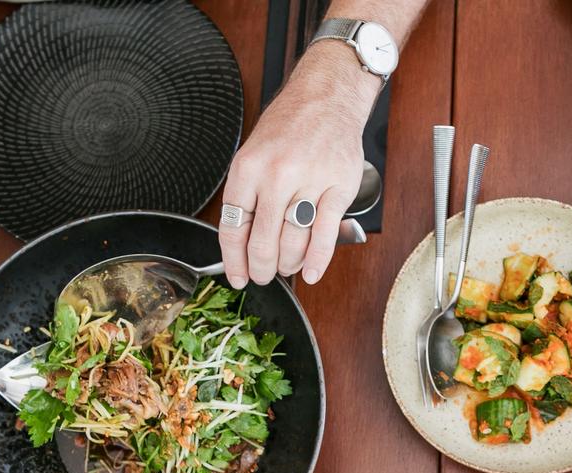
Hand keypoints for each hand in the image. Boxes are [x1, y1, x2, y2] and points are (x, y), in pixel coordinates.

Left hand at [218, 43, 375, 287]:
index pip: (233, 227)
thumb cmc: (289, 125)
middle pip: (262, 242)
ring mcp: (309, 181)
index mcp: (248, 167)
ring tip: (287, 268)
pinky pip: (325, 234)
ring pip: (293, 243)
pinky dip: (317, 260)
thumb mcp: (253, 152)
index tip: (237, 275)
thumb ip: (247, 194)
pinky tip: (311, 272)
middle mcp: (276, 175)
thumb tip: (242, 241)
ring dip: (288, 265)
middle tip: (263, 276)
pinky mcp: (338, 187)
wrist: (327, 97)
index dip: (234, 260)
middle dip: (261, 269)